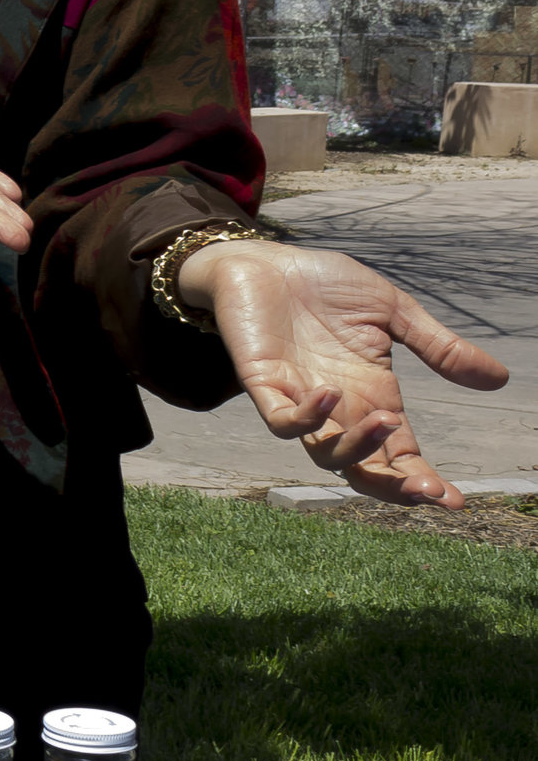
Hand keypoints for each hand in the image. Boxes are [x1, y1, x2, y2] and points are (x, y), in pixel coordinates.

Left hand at [177, 239, 510, 505]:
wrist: (262, 260)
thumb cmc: (323, 286)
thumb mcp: (393, 312)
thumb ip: (438, 347)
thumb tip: (499, 380)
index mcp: (371, 395)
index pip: (398, 453)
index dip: (421, 478)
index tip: (454, 500)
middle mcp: (337, 407)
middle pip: (363, 469)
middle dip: (394, 485)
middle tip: (427, 489)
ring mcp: (298, 399)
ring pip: (324, 454)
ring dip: (358, 449)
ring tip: (389, 421)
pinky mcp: (261, 383)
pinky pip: (280, 421)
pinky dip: (304, 418)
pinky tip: (329, 395)